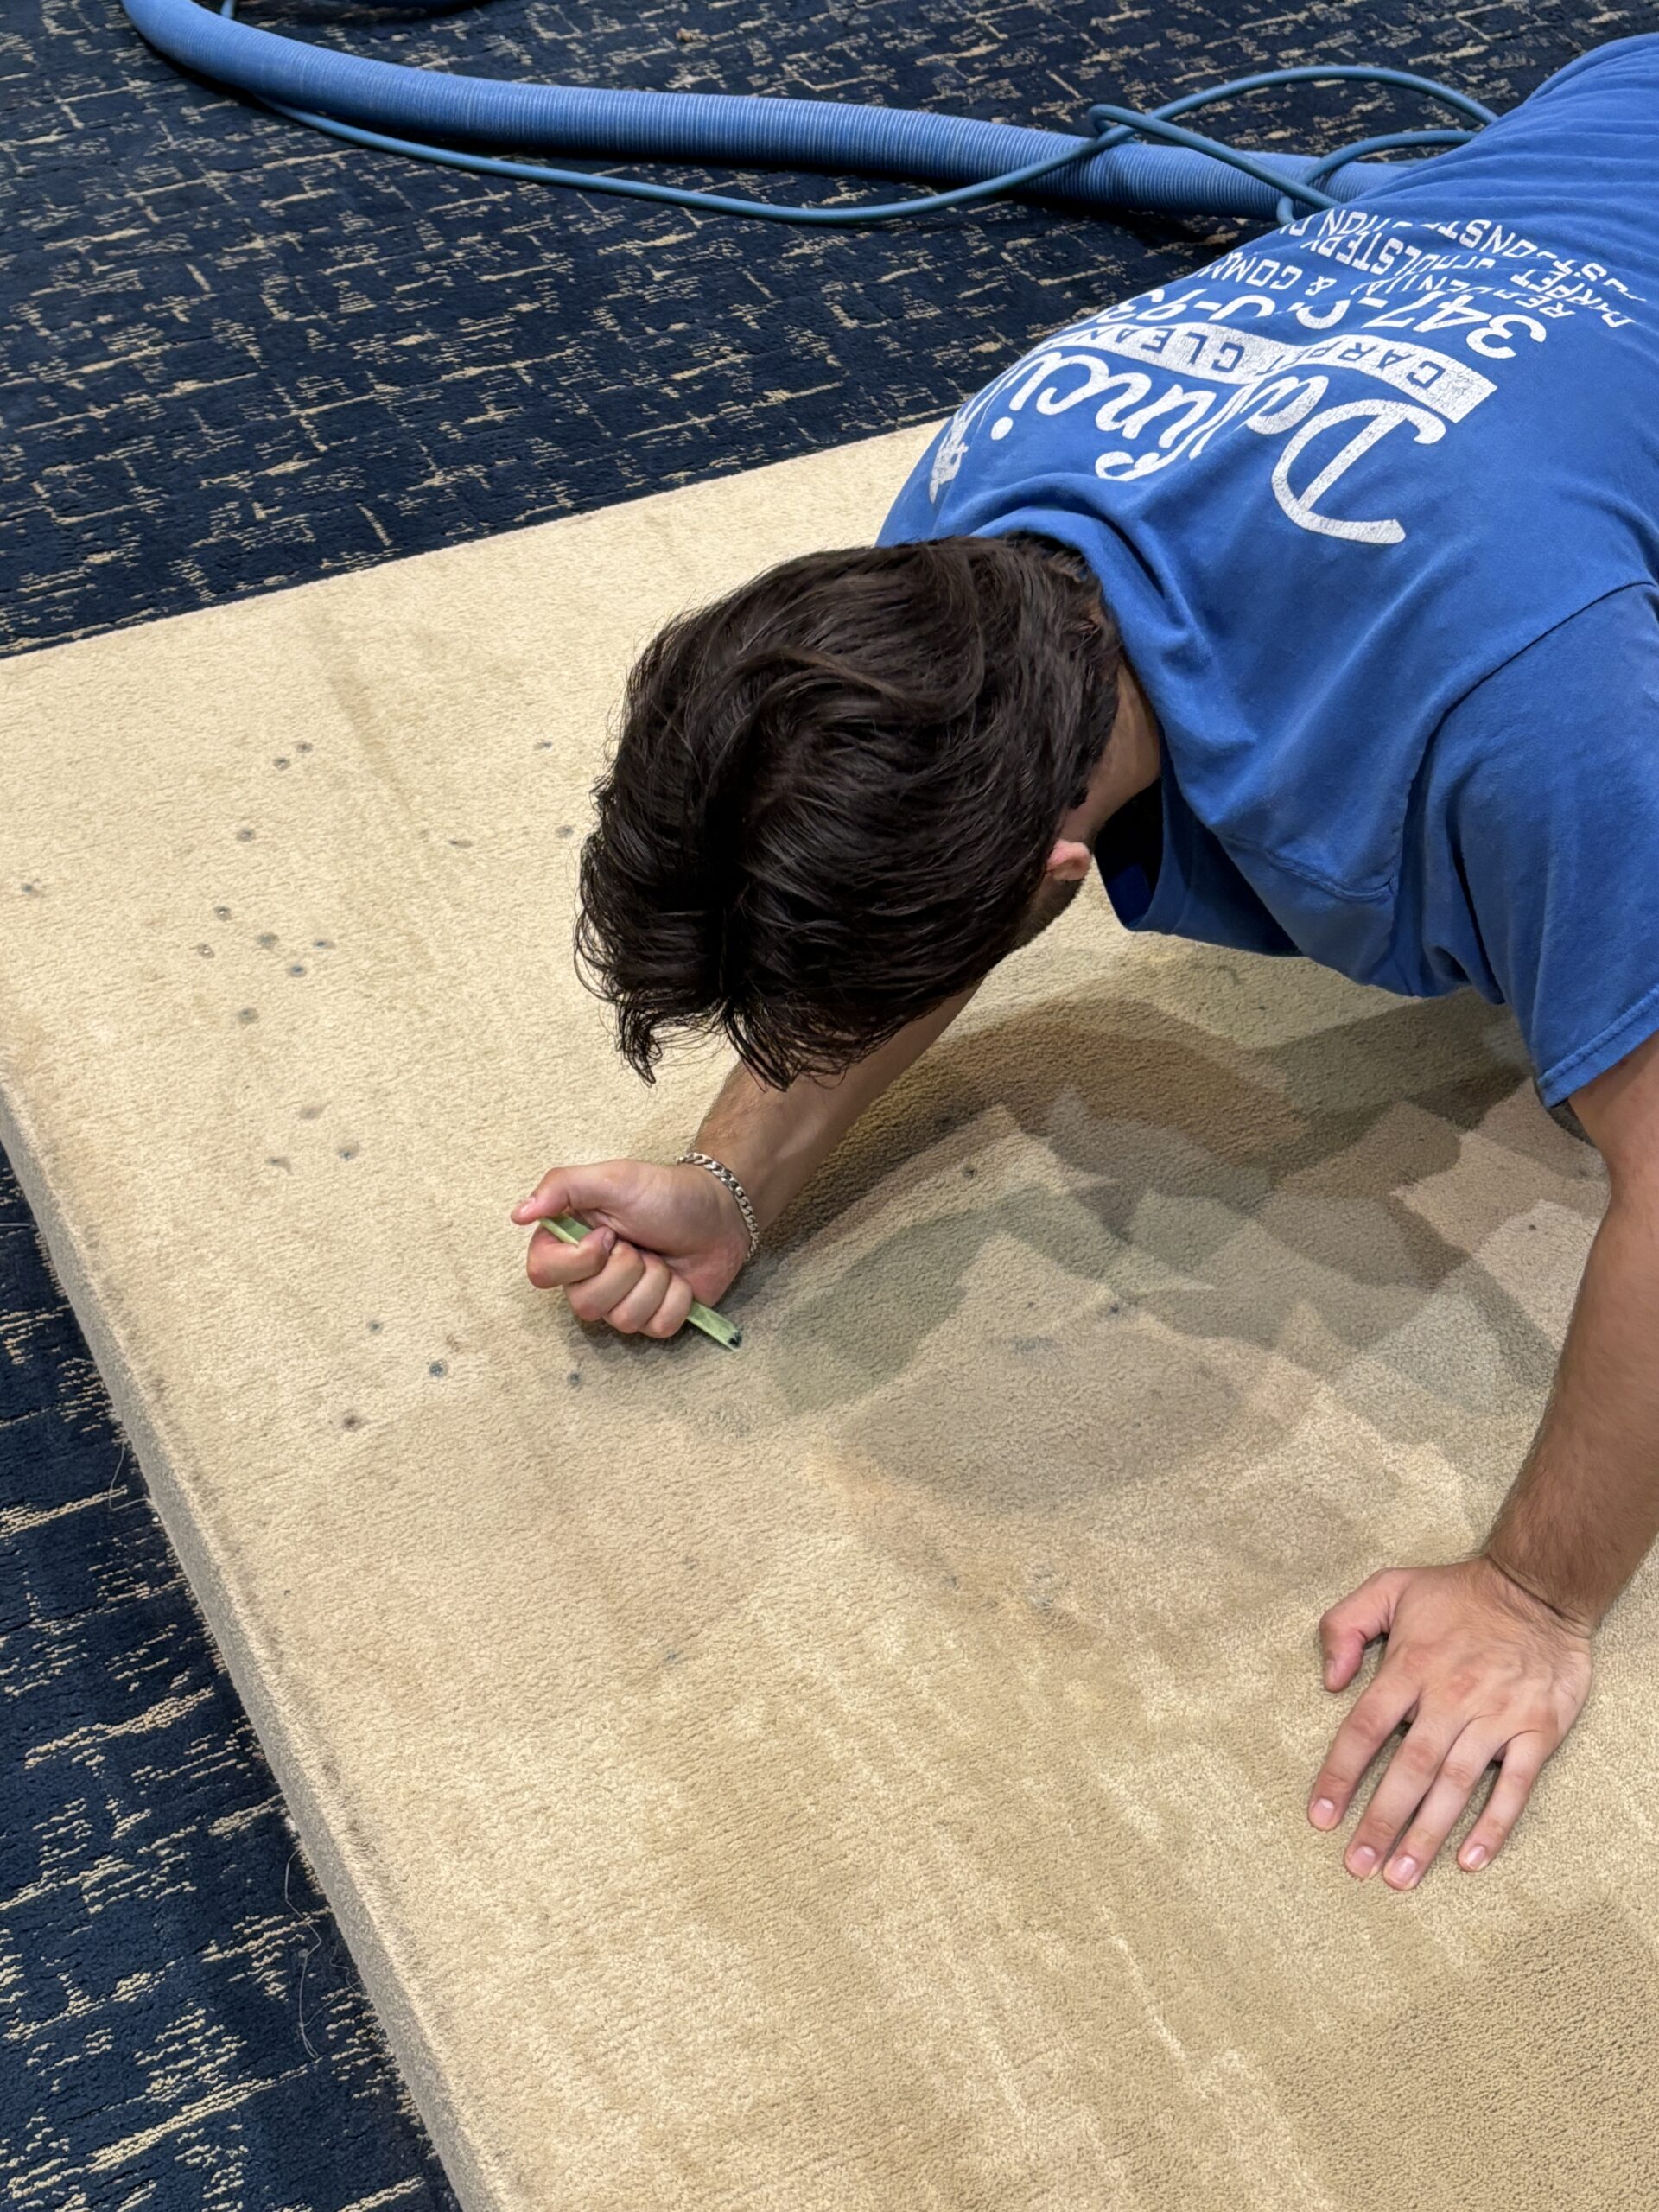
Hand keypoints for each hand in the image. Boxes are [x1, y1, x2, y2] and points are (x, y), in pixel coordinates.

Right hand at [510, 1159, 749, 1339]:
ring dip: (654, 1282)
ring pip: (623, 1320)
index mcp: (569, 1243)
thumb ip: (562, 1186)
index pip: (541, 1274)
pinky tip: (680, 1278)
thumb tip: (518, 1213)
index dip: (578, 1261)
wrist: (719, 1211)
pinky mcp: (655, 1318)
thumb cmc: (665, 1192)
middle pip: (584, 1305)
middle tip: (640, 1244)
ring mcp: (621, 1302)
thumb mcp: (613, 1177)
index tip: (608, 1235)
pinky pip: (658, 1327)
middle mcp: (588, 1278)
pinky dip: (677, 1299)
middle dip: (626, 1270)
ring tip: (661, 1257)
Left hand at [1306, 1555, 1593, 1888]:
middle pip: (1409, 1769)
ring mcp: (1496, 1716)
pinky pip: (1514, 1786)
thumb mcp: (1389, 1586)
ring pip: (1456, 1785)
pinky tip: (1470, 1859)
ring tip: (1401, 1876)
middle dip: (1380, 1821)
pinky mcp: (1537, 1731)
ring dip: (1427, 1834)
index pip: (1365, 1729)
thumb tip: (1329, 1681)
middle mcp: (1451, 1696)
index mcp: (1411, 1665)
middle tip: (1357, 1867)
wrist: (1539, 1590)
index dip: (1340, 1775)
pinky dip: (1493, 1825)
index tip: (1320, 1817)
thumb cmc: (1457, 1593)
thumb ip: (1346, 1624)